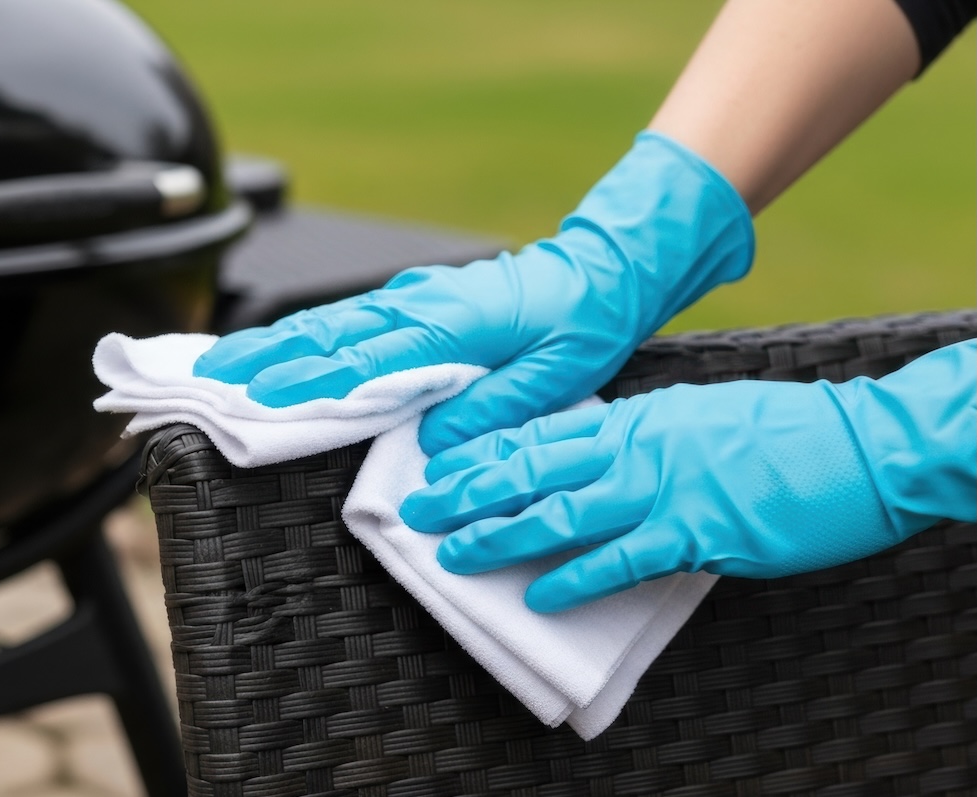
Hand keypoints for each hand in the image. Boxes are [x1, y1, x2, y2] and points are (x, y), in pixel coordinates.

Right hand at [194, 131, 753, 454]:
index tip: (254, 400)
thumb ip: (493, 411)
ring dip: (277, 344)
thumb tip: (433, 443)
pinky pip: (354, 317)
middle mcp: (423, 306)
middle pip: (330, 335)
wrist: (603, 273)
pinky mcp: (421, 300)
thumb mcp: (557, 378)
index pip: (364, 362)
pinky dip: (310, 334)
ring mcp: (418, 298)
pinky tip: (286, 347)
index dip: (306, 384)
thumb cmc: (585, 324)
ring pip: (333, 322)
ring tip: (226, 363)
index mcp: (452, 327)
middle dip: (265, 360)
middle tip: (208, 380)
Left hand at [400, 341, 976, 611]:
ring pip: (561, 513)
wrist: (854, 446)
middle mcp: (636, 449)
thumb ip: (640, 433)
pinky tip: (541, 596)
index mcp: (635, 418)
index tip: (439, 468)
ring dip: (502, 536)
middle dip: (469, 492)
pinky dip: (577, 579)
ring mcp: (663, 490)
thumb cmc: (777, 430)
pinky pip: (621, 559)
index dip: (483, 452)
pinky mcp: (696, 534)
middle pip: (532, 469)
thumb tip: (594, 450)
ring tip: (455, 554)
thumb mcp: (694, 412)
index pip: (541, 432)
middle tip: (419, 512)